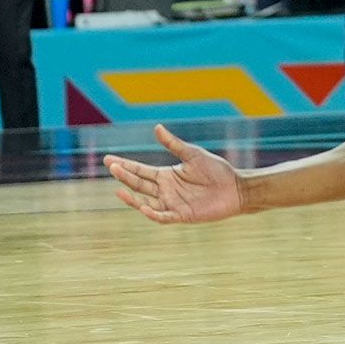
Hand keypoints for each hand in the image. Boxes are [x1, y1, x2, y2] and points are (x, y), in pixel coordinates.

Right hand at [106, 124, 245, 223]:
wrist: (236, 187)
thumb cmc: (216, 170)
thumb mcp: (192, 154)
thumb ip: (173, 144)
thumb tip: (156, 127)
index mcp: (166, 175)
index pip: (140, 171)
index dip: (125, 166)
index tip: (109, 160)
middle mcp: (165, 190)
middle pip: (140, 184)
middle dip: (125, 176)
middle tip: (112, 167)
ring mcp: (172, 204)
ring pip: (145, 202)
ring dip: (132, 198)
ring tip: (119, 189)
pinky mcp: (182, 215)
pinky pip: (163, 216)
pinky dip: (153, 213)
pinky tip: (143, 207)